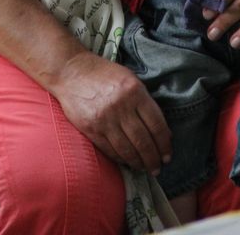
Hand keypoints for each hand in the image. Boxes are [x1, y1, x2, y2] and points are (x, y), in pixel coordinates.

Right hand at [52, 52, 171, 173]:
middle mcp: (121, 106)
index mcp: (134, 91)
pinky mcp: (91, 129)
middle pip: (143, 140)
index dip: (164, 143)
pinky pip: (110, 150)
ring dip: (138, 163)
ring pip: (127, 150)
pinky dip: (121, 159)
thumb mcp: (129, 79)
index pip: (156, 124)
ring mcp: (105, 119)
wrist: (71, 71)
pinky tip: (127, 162)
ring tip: (145, 168)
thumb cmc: (103, 73)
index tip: (168, 154)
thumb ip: (145, 102)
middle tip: (158, 168)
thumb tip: (162, 130)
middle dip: (153, 158)